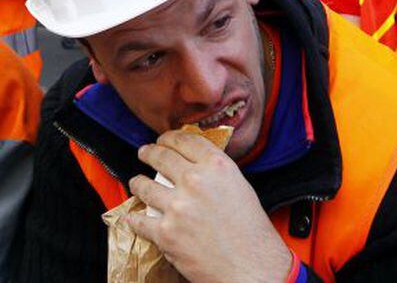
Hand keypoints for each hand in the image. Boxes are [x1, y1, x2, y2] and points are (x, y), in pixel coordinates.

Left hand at [128, 130, 291, 282]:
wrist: (252, 268)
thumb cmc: (251, 232)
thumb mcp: (239, 186)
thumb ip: (216, 171)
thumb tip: (196, 164)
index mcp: (216, 166)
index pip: (185, 140)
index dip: (170, 137)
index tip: (164, 139)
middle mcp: (195, 181)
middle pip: (161, 156)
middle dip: (149, 152)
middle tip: (145, 152)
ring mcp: (178, 206)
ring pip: (145, 185)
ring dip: (138, 182)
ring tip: (137, 181)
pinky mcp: (166, 233)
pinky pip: (141, 220)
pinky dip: (135, 218)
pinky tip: (133, 215)